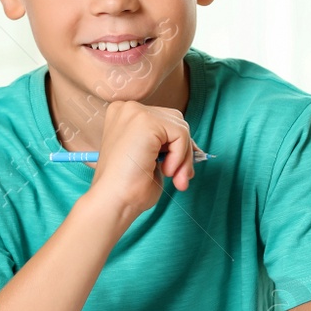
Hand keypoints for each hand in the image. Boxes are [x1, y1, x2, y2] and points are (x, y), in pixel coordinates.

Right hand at [86, 100, 201, 218]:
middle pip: (175, 121)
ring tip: (171, 176)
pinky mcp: (146, 120)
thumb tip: (197, 149)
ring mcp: (136, 112)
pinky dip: (181, 157)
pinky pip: (181, 135)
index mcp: (124, 115)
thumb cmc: (128, 187)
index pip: (164, 121)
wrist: (113, 201)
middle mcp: (127, 108)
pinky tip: (165, 171)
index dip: (177, 145)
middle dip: (183, 151)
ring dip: (183, 157)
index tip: (179, 169)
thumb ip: (167, 147)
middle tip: (179, 178)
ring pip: (181, 128)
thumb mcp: (150, 159)